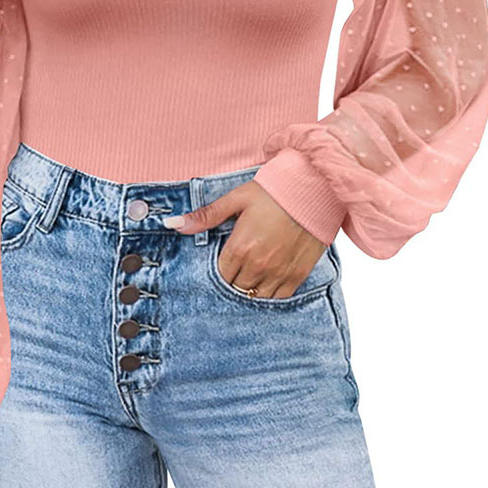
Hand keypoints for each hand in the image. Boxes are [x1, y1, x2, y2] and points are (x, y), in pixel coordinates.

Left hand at [163, 180, 328, 298]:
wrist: (314, 189)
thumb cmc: (274, 191)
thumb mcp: (237, 199)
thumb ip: (205, 216)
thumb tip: (173, 224)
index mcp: (240, 247)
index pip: (219, 275)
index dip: (218, 269)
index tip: (223, 261)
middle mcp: (258, 265)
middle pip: (235, 288)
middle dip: (232, 280)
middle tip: (236, 267)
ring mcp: (279, 273)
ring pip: (255, 297)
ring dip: (249, 289)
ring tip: (250, 275)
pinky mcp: (297, 275)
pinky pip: (278, 298)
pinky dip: (269, 295)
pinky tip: (266, 283)